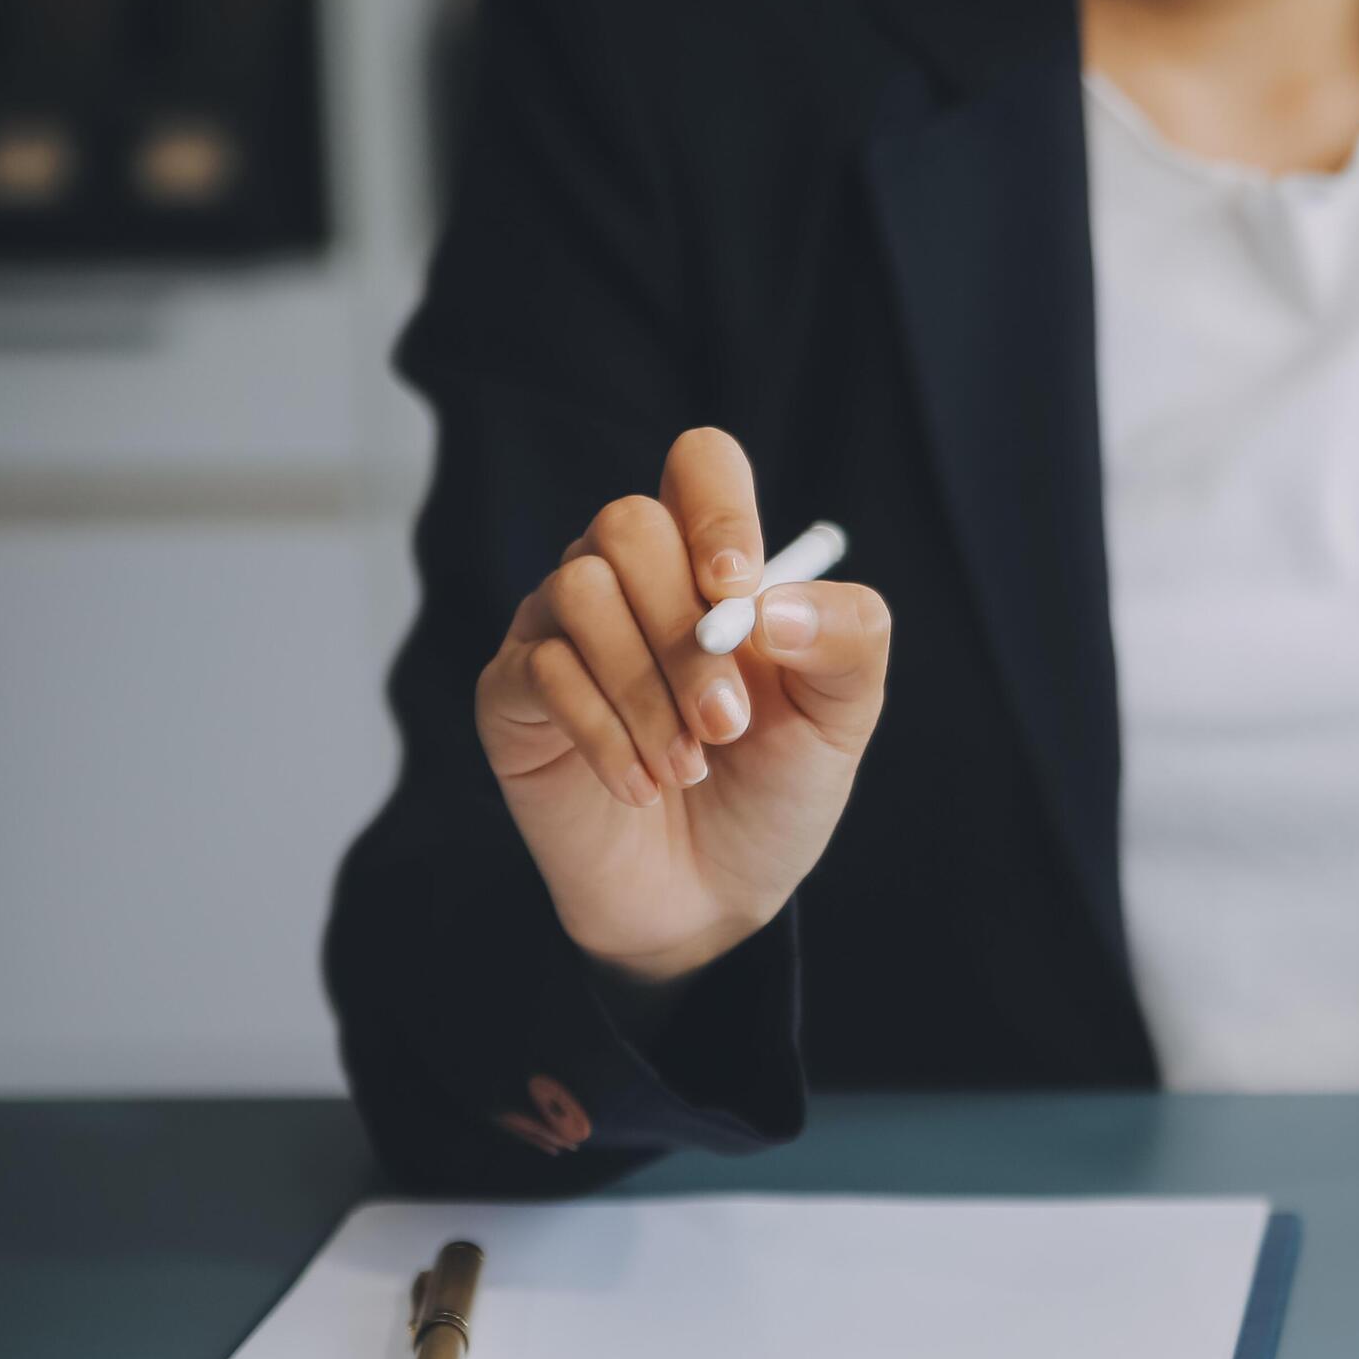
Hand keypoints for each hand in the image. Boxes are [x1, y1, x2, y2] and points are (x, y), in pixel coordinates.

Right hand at [474, 428, 892, 984]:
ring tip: (687, 768)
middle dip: (685, 633)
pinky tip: (641, 787)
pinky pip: (540, 673)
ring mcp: (560, 629)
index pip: (700, 464)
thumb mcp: (842, 717)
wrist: (714, 894)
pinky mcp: (512, 694)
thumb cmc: (776, 788)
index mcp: (712, 564)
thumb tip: (775, 601)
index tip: (737, 588)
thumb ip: (846, 640)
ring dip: (645, 692)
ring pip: (579, 593)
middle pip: (627, 526)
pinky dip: (604, 735)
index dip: (716, 508)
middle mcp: (629, 579)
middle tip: (727, 723)